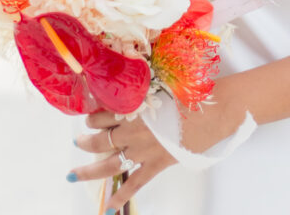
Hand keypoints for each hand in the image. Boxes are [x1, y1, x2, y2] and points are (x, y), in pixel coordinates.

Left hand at [69, 77, 247, 211]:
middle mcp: (134, 131)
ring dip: (90, 170)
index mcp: (134, 109)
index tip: (91, 118)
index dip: (94, 118)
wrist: (215, 110)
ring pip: (111, 163)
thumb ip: (144, 93)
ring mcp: (145, 150)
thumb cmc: (192, 94)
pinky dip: (122, 195)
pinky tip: (109, 206)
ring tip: (74, 174)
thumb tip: (133, 94)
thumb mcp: (162, 86)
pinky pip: (136, 183)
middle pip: (102, 139)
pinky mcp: (158, 164)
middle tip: (80, 141)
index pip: (103, 115)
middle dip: (87, 141)